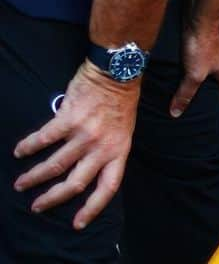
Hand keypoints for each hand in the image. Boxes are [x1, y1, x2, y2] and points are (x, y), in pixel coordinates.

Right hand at [13, 61, 138, 227]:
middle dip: (53, 198)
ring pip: (54, 165)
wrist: (118, 70)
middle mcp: (102, 146)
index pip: (108, 187)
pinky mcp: (69, 119)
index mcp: (119, 150)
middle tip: (37, 206)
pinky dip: (29, 146)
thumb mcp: (123, 128)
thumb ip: (107, 148)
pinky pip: (44, 138)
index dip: (92, 208)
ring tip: (21, 182)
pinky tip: (20, 150)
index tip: (77, 223)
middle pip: (75, 183)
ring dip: (34, 176)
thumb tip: (86, 163)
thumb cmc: (122, 99)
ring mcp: (85, 133)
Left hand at [170, 19, 218, 117]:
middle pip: (215, 77)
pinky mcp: (197, 41)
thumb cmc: (202, 44)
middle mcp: (217, 59)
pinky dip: (185, 64)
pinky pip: (192, 57)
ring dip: (194, 76)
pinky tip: (173, 67)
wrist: (200, 15)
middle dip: (207, 89)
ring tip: (180, 85)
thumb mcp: (194, 74)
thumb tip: (176, 114)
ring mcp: (208, 49)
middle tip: (194, 101)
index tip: (215, 108)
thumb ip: (186, 93)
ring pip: (202, 67)